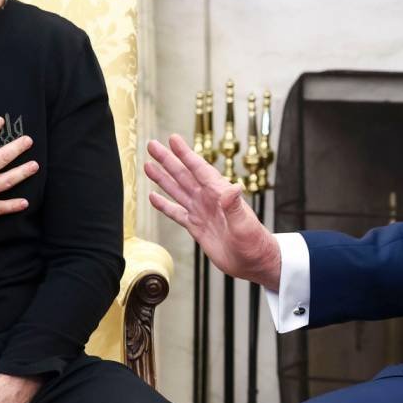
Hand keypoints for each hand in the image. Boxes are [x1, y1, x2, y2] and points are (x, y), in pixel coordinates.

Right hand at [145, 134, 280, 288]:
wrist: (253, 263)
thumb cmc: (254, 243)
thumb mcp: (245, 225)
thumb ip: (235, 207)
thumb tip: (235, 187)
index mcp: (220, 194)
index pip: (199, 169)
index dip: (185, 154)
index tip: (173, 139)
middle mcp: (208, 199)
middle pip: (184, 175)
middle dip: (168, 160)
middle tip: (152, 145)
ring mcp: (201, 212)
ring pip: (177, 190)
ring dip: (163, 178)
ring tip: (148, 165)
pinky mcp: (196, 227)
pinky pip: (176, 213)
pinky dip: (164, 205)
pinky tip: (153, 197)